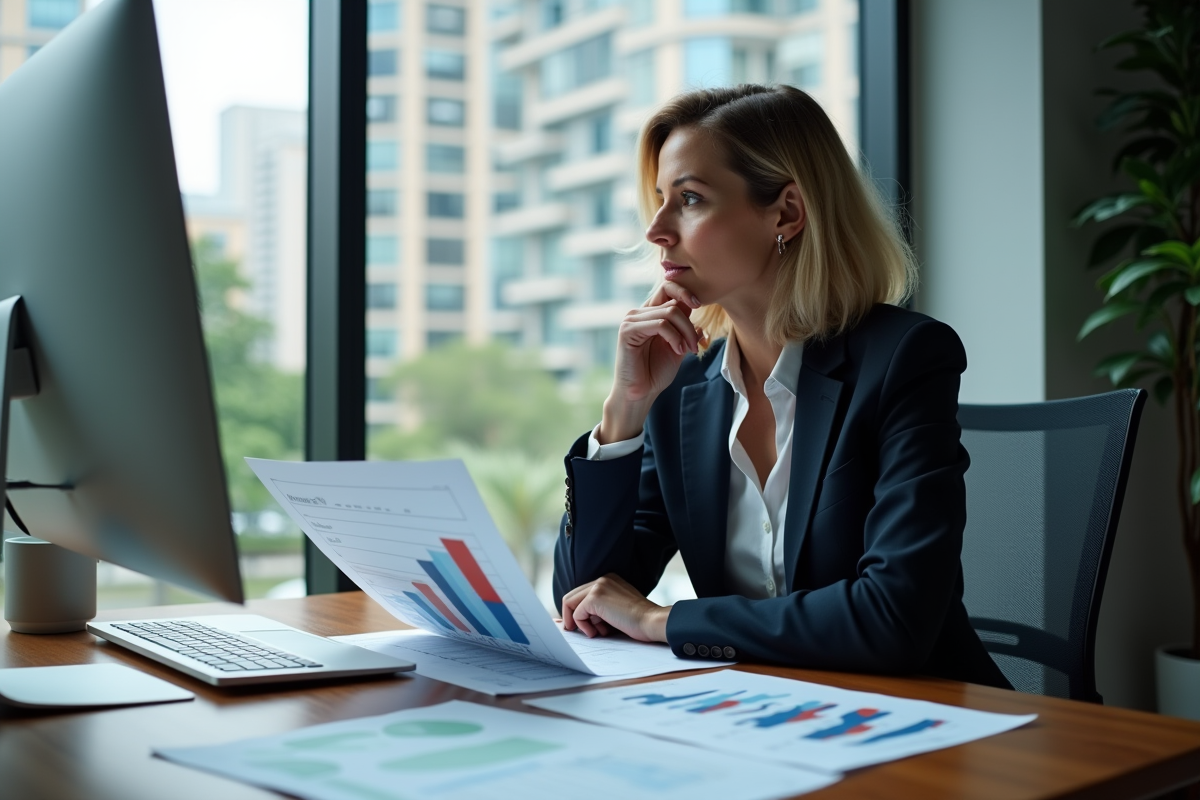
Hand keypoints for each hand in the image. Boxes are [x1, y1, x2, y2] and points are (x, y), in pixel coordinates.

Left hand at [561, 573, 670, 641]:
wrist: (651, 621)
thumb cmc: (638, 621)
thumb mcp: (616, 610)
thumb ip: (600, 609)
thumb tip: (578, 619)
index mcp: (609, 580)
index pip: (582, 593)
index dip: (577, 610)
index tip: (580, 625)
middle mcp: (602, 579)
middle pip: (572, 596)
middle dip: (571, 616)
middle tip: (575, 631)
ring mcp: (598, 587)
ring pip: (570, 604)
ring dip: (580, 623)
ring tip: (598, 632)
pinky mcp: (594, 598)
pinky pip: (576, 614)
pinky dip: (583, 626)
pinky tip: (598, 632)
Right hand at [600, 281, 704, 442]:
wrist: (640, 393)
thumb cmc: (655, 373)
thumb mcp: (678, 348)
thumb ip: (686, 331)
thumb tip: (701, 322)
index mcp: (650, 314)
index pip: (668, 288)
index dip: (685, 292)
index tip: (699, 305)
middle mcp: (639, 312)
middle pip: (673, 302)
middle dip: (690, 325)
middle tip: (695, 346)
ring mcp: (632, 320)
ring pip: (669, 313)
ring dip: (686, 332)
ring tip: (688, 350)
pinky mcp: (627, 330)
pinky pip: (660, 325)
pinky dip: (674, 337)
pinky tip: (678, 351)